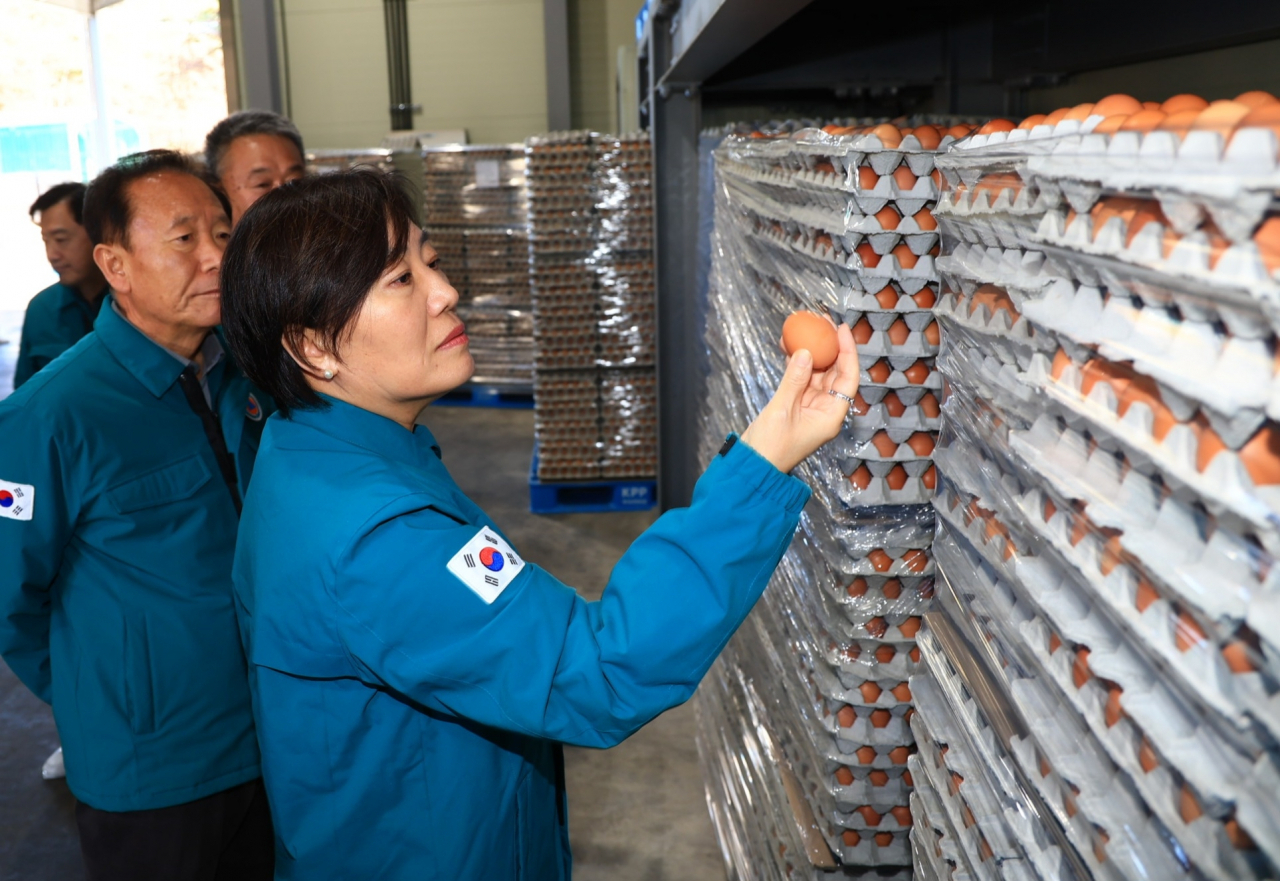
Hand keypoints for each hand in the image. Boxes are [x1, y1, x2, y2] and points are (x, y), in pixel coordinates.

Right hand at [740, 322, 858, 472]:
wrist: (754, 464)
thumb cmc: (771, 446)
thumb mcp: (782, 409)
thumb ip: (794, 380)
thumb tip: (805, 352)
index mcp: (831, 415)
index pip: (847, 377)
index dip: (847, 351)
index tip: (840, 329)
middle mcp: (824, 409)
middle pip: (833, 372)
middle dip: (828, 347)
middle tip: (819, 323)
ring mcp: (810, 407)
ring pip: (815, 373)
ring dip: (808, 352)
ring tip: (802, 329)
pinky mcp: (795, 405)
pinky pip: (799, 379)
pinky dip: (795, 364)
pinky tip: (788, 346)